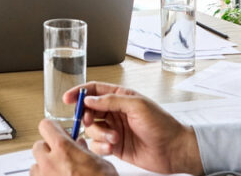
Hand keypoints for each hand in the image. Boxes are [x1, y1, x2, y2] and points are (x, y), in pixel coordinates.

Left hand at [30, 119, 117, 175]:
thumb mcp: (100, 164)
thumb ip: (85, 151)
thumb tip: (78, 145)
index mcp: (64, 149)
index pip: (46, 126)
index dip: (53, 129)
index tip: (59, 132)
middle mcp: (49, 162)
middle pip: (38, 146)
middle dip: (49, 149)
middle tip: (62, 156)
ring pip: (35, 165)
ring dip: (45, 167)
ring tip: (61, 174)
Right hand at [66, 82, 202, 175]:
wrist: (173, 150)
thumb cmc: (161, 124)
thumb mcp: (137, 106)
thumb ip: (111, 101)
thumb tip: (89, 99)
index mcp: (120, 97)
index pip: (94, 90)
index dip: (79, 92)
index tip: (68, 99)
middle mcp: (115, 112)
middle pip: (88, 110)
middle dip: (86, 116)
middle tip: (89, 122)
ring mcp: (113, 129)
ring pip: (91, 129)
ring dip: (98, 134)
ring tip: (114, 138)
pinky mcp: (114, 146)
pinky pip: (97, 145)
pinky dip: (100, 147)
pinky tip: (112, 148)